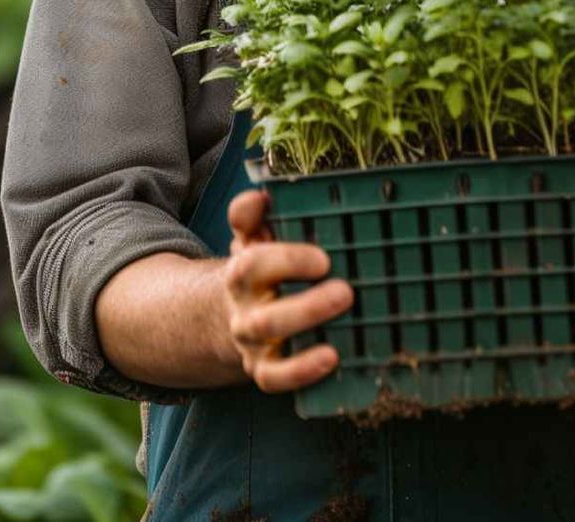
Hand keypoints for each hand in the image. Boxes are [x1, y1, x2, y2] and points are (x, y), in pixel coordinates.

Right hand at [220, 189, 354, 392]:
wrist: (228, 317)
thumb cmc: (259, 272)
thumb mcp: (252, 242)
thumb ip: (252, 218)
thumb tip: (260, 195)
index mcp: (242, 273)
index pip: (253, 264)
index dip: (286, 260)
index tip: (323, 259)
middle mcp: (243, 308)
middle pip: (264, 311)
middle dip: (306, 304)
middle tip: (346, 292)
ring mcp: (253, 341)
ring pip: (270, 338)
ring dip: (307, 326)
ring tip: (344, 313)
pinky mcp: (263, 368)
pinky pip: (274, 378)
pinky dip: (301, 371)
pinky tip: (331, 358)